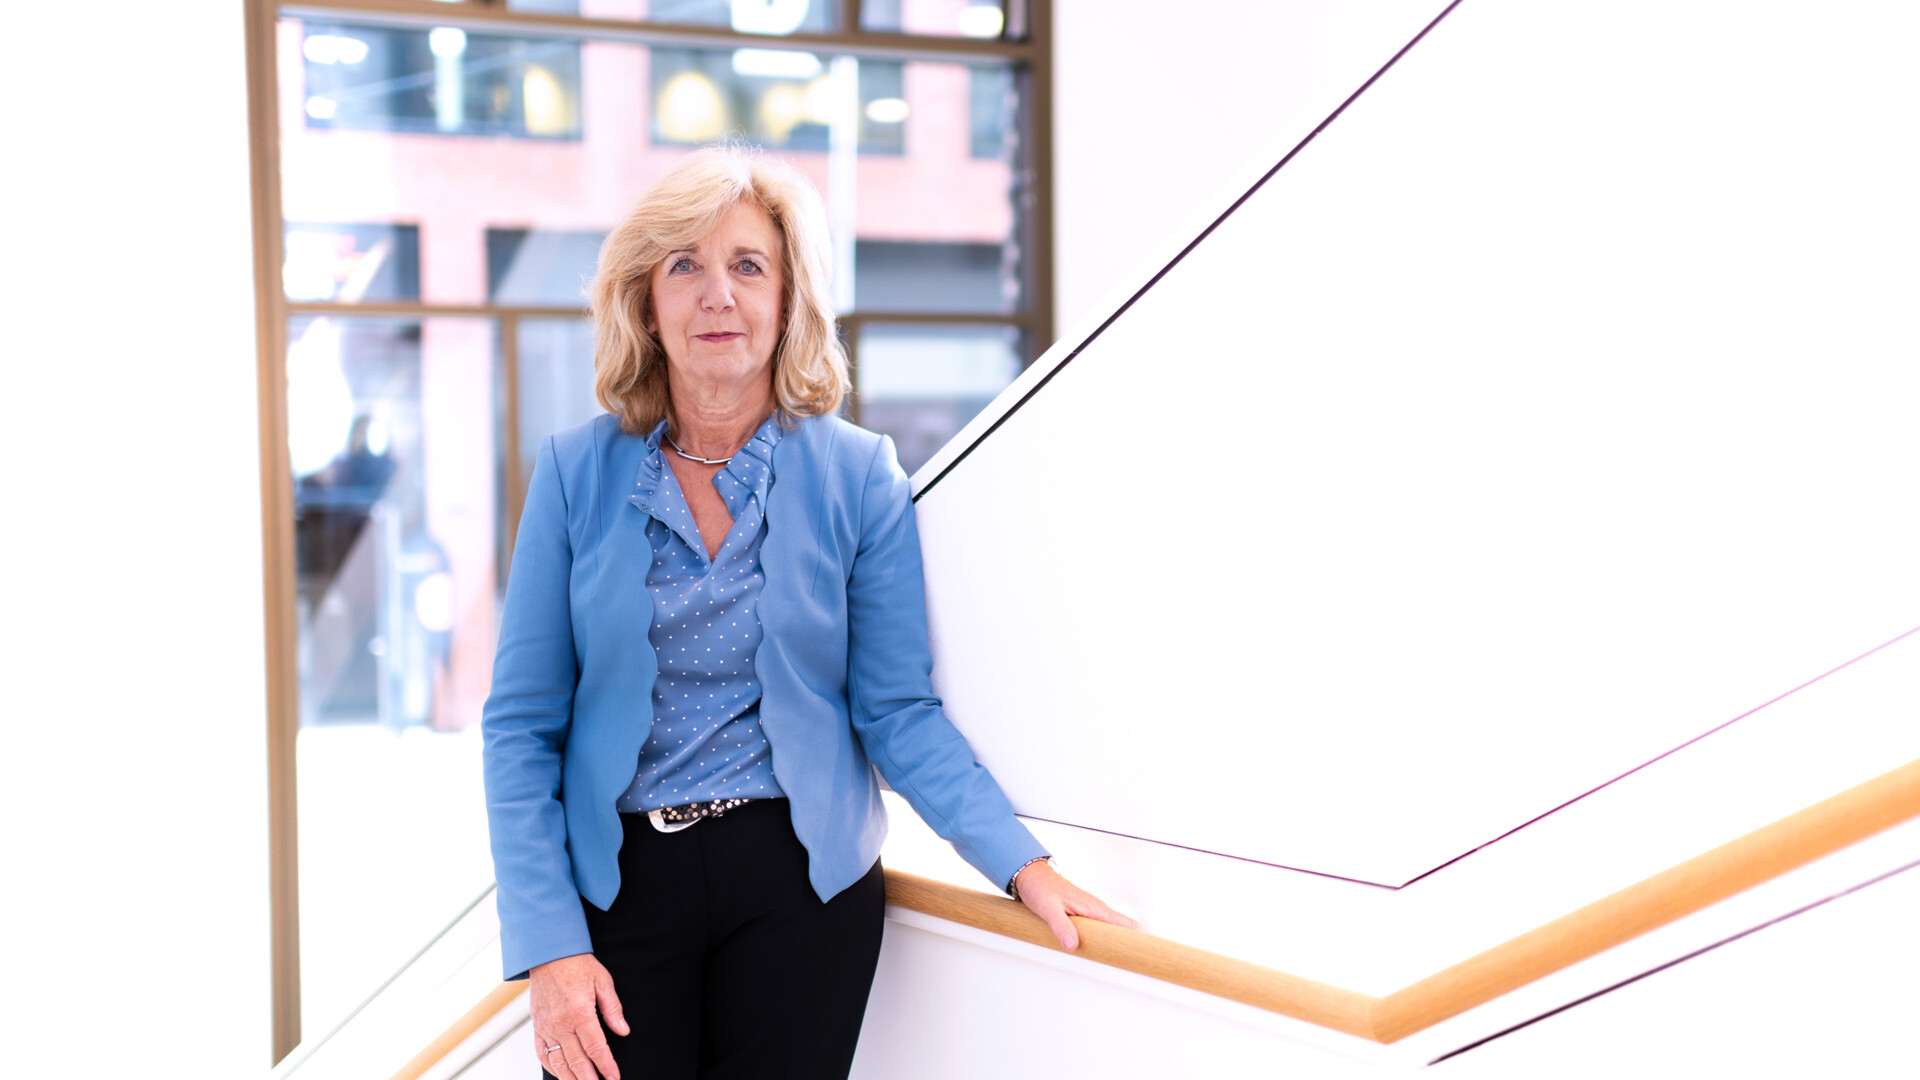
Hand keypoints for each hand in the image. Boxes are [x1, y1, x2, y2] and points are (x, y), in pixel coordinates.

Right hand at [529, 953, 628, 1079]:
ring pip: (559, 1062)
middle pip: (577, 1061)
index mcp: (580, 1012)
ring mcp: (546, 1026)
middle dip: (590, 1079)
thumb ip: (612, 1009)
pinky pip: (542, 1053)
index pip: (596, 1048)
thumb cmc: (577, 964)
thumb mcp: (602, 981)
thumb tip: (623, 1031)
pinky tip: (562, 1075)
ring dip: (571, 1079)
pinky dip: (552, 1067)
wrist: (548, 953)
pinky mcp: (537, 1026)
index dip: (606, 1066)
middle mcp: (561, 1023)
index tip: (614, 1077)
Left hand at [1014, 860, 1140, 951]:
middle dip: (1131, 944)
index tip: (1146, 951)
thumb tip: (1072, 945)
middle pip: (1123, 929)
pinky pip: (1101, 928)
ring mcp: (1091, 912)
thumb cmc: (1041, 888)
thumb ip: (1061, 927)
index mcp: (1093, 908)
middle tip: (1135, 964)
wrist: (1033, 877)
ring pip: (1112, 929)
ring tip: (1120, 962)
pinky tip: (1100, 949)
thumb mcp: (1048, 909)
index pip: (1125, 923)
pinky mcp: (1084, 915)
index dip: (1139, 937)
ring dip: (1117, 943)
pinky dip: (1105, 939)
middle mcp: (1096, 909)